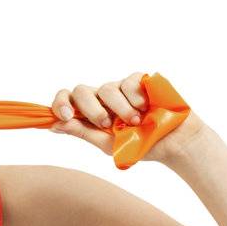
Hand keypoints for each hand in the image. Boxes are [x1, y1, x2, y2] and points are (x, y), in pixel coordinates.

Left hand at [51, 73, 204, 161]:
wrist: (173, 143)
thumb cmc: (140, 145)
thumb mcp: (107, 143)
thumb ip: (82, 132)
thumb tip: (53, 125)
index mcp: (91, 113)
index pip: (67, 99)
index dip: (60, 103)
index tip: (63, 115)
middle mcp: (103, 98)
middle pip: (82, 90)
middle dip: (91, 109)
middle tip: (107, 124)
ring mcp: (121, 88)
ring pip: (107, 88)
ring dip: (120, 108)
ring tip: (136, 122)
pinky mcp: (140, 80)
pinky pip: (129, 81)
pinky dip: (135, 97)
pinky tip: (146, 108)